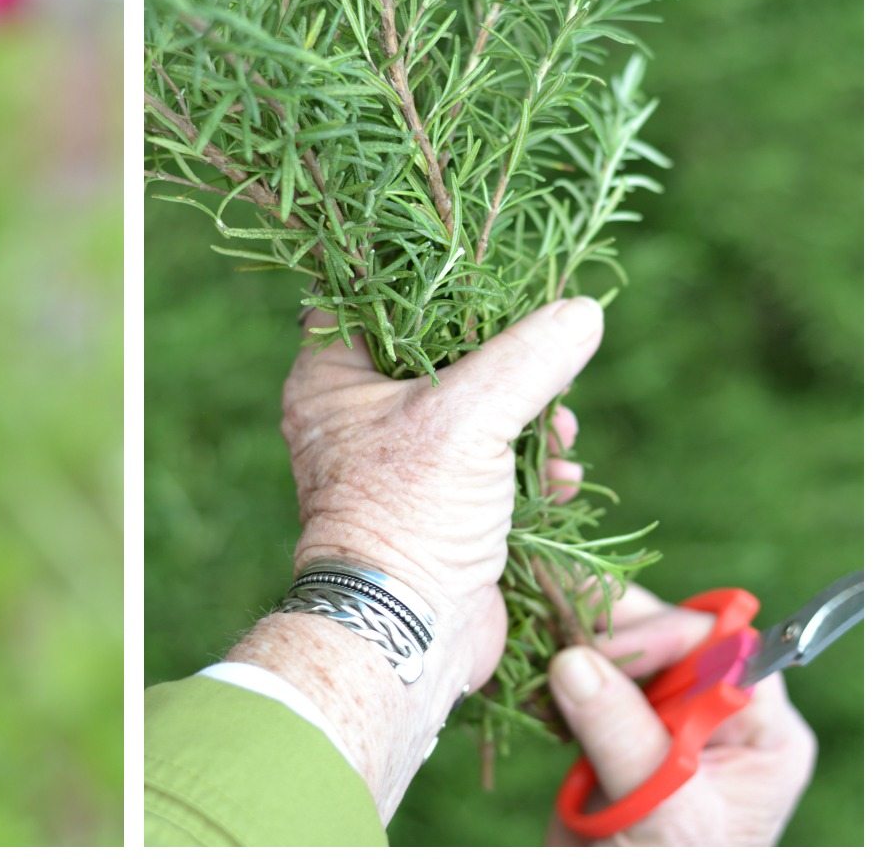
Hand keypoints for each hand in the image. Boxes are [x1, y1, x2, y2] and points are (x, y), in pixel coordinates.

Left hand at [282, 297, 604, 690]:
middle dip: (509, 363)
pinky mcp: (435, 502)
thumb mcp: (472, 418)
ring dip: (530, 418)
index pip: (377, 298)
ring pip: (475, 408)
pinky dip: (529, 467)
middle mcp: (353, 413)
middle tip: (550, 370)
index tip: (499, 284)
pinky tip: (561, 481)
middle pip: (442, 353)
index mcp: (330, 378)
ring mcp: (395, 460)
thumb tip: (584, 312)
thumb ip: (529, 357)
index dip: (438, 285)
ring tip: (563, 434)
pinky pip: (490, 461)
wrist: (407, 631)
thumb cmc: (412, 514)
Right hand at [547, 584, 816, 845]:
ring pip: (620, 652)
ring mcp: (661, 720)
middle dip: (610, 633)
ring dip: (574, 646)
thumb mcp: (662, 815)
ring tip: (534, 652)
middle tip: (553, 629)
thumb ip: (625, 738)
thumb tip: (576, 662)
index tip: (604, 647)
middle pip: (667, 639)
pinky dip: (552, 673)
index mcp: (758, 733)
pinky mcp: (612, 729)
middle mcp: (716, 716)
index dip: (664, 634)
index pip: (722, 649)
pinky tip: (529, 680)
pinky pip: (584, 678)